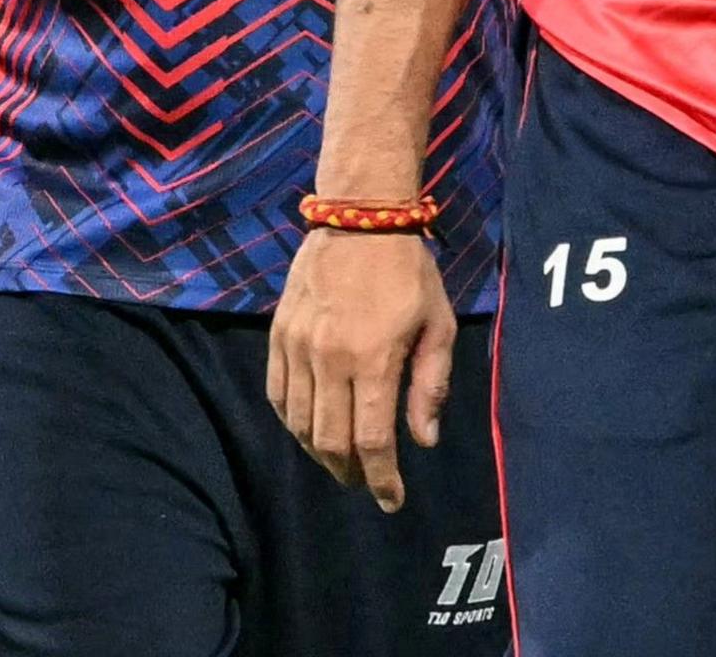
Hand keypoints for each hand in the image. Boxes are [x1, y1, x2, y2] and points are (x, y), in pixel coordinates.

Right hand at [267, 228, 455, 511]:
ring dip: (319, 453)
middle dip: (351, 473)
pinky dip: (292, 422)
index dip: (381, 479)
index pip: (370, 441)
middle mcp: (328, 360)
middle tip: (367, 482)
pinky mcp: (278, 335)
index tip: (392, 499)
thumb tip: (423, 441)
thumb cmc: (409, 272)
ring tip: (341, 461)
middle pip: (330, 441)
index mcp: (373, 360)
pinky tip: (309, 428)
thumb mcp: (438, 325)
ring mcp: (297, 348)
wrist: (358, 216)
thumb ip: (429, 386)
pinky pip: (277, 394)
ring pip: (298, 424)